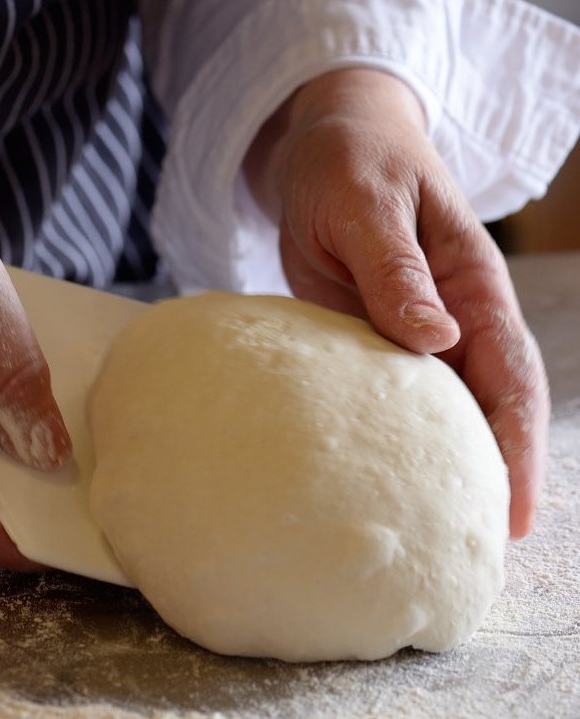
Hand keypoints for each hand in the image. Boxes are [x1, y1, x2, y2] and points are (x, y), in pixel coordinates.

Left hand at [246, 70, 548, 537]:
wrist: (324, 146)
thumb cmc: (352, 163)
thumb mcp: (368, 204)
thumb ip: (397, 269)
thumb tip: (436, 337)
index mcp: (471, 285)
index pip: (507, 375)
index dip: (517, 442)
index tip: (513, 507)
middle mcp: (454, 317)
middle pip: (488, 405)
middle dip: (494, 472)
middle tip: (479, 548)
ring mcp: (414, 330)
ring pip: (442, 407)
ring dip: (446, 462)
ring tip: (435, 530)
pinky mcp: (374, 336)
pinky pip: (391, 393)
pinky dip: (394, 435)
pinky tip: (379, 475)